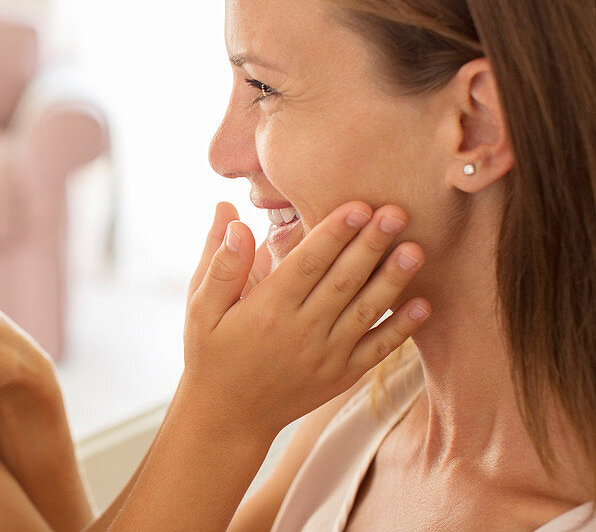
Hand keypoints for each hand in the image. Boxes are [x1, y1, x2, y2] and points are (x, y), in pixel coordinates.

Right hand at [182, 200, 428, 440]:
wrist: (227, 418)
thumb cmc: (211, 354)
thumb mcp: (201, 307)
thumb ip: (221, 263)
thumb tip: (233, 216)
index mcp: (266, 310)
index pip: (307, 264)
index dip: (334, 233)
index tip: (358, 206)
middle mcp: (300, 332)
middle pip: (343, 281)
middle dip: (371, 245)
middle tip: (396, 212)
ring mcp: (325, 357)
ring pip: (366, 312)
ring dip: (393, 280)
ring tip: (416, 249)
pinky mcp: (341, 377)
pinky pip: (376, 350)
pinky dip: (401, 329)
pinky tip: (423, 304)